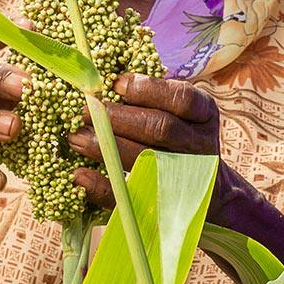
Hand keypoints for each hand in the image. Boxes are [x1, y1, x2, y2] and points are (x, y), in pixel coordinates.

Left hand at [66, 73, 222, 211]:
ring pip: (145, 159)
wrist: (207, 188)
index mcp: (204, 115)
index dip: (149, 89)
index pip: (182, 98)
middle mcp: (198, 144)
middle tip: (85, 111)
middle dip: (118, 118)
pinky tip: (80, 175)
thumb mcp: (183, 112)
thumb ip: (156, 96)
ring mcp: (183, 175)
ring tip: (76, 137)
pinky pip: (131, 195)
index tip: (116, 84)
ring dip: (105, 147)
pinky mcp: (162, 203)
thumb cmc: (181, 136)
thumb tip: (107, 80)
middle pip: (161, 128)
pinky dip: (103, 185)